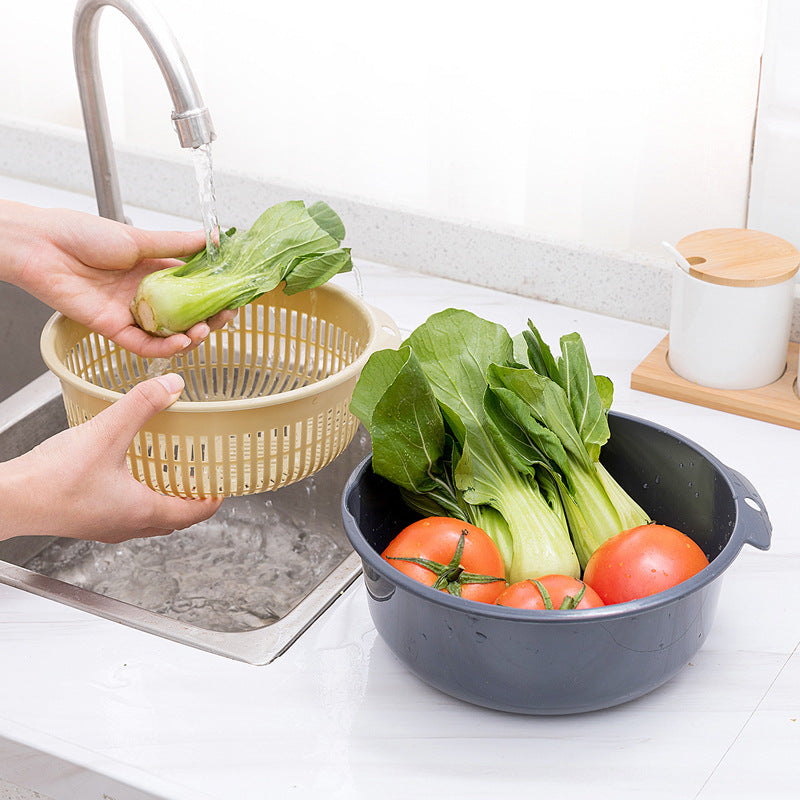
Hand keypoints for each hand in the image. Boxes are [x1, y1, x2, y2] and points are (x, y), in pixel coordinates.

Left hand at [0, 200, 234, 357]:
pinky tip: (181, 343)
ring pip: (169, 335)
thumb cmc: (82, 234)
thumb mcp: (141, 238)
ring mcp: (132, 314)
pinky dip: (165, 348)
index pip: (194, 288)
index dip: (216, 295)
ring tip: (202, 331)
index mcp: (155, 271)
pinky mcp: (115, 330)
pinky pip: (145, 346)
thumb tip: (214, 237)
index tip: (234, 297)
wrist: (42, 247)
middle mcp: (146, 295)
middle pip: (186, 316)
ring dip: (191, 337)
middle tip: (224, 318)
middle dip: (209, 320)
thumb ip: (179, 245)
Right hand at [0, 374, 222, 542]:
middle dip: (190, 502)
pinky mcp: (85, 519)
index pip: (194, 514)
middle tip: (200, 481)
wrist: (9, 499)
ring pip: (147, 520)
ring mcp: (105, 526)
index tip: (222, 487)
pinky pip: (122, 514)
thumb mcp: (108, 432)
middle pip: (173, 521)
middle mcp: (127, 525)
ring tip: (167, 476)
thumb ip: (143, 405)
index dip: (212, 500)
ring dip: (163, 501)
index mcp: (142, 511)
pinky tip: (125, 476)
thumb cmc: (53, 479)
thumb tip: (172, 385)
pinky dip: (136, 498)